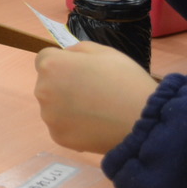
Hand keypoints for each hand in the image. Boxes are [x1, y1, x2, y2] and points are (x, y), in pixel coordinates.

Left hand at [33, 42, 157, 152]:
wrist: (144, 121)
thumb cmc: (125, 80)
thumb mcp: (104, 52)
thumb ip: (77, 49)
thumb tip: (65, 55)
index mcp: (51, 65)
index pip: (44, 59)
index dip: (63, 63)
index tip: (80, 71)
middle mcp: (42, 90)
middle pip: (47, 83)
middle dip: (63, 84)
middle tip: (92, 91)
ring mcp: (48, 116)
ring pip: (53, 107)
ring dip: (67, 106)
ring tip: (96, 110)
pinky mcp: (58, 137)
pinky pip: (61, 127)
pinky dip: (73, 127)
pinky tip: (94, 125)